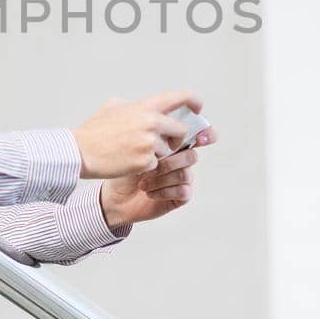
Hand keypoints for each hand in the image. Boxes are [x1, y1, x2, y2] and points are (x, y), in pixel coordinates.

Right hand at [72, 89, 201, 179]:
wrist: (80, 152)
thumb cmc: (93, 132)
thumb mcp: (112, 107)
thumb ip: (131, 105)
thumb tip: (138, 105)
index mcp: (145, 106)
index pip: (181, 97)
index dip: (194, 101)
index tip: (197, 108)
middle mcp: (151, 122)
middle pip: (181, 130)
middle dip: (176, 138)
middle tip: (164, 143)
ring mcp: (149, 143)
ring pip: (168, 150)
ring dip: (157, 154)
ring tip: (134, 152)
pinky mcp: (146, 161)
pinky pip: (156, 164)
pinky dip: (146, 166)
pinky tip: (129, 162)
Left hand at [98, 125, 218, 228]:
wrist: (114, 196)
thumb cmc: (124, 169)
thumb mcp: (132, 146)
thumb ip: (150, 132)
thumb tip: (161, 122)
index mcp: (172, 144)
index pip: (196, 135)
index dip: (205, 134)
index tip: (200, 138)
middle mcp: (180, 160)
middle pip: (191, 156)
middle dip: (170, 161)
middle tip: (150, 166)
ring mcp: (181, 178)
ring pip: (185, 174)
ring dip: (162, 178)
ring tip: (143, 182)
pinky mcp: (179, 196)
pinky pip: (183, 191)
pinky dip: (164, 191)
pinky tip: (150, 192)